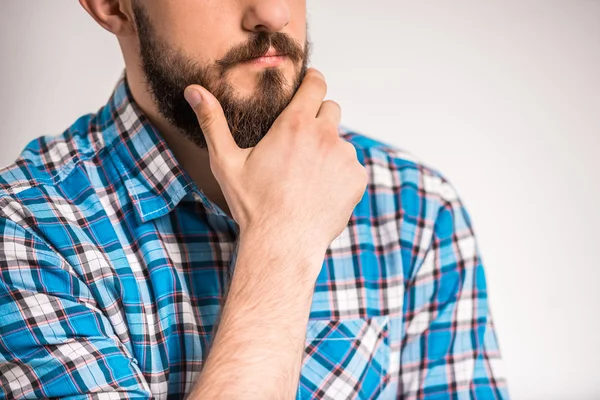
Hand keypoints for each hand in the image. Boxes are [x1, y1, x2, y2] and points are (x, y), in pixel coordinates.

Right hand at [184, 68, 367, 263]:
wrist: (283, 244)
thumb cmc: (253, 204)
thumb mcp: (227, 161)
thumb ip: (213, 122)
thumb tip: (193, 90)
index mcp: (296, 123)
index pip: (316, 83)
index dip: (312, 80)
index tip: (309, 84)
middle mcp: (326, 135)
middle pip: (331, 108)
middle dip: (318, 117)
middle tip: (300, 140)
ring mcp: (345, 157)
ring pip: (341, 141)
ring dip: (328, 149)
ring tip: (306, 175)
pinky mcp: (356, 179)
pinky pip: (351, 166)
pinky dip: (339, 174)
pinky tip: (319, 191)